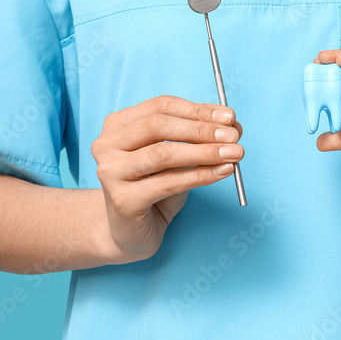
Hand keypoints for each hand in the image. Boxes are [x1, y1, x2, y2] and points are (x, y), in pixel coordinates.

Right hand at [91, 95, 243, 260]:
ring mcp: (110, 172)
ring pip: (162, 153)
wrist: (130, 233)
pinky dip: (200, 176)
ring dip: (204, 152)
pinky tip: (222, 172)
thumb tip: (232, 126)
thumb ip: (199, 139)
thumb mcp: (177, 159)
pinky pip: (168, 183)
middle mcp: (107, 144)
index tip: (229, 116)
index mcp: (118, 125)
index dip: (197, 110)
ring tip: (234, 154)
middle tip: (233, 136)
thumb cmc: (155, 189)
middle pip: (157, 125)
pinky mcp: (122, 200)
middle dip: (201, 129)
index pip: (161, 106)